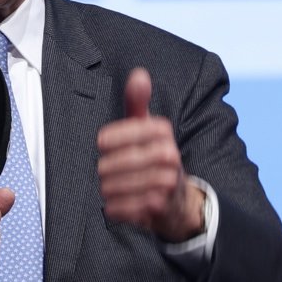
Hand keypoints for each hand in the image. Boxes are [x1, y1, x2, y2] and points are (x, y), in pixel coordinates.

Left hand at [97, 68, 204, 241]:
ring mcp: (166, 181)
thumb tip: (139, 74)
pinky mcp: (160, 205)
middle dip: (106, 169)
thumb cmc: (154, 157)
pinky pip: (123, 207)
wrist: (178, 201)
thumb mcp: (147, 128)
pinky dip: (114, 207)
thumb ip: (138, 102)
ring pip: (116, 185)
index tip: (103, 144)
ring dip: (108, 189)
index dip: (110, 140)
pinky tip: (116, 204)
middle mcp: (169, 154)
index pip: (121, 134)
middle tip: (106, 171)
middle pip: (117, 162)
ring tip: (111, 187)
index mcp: (163, 131)